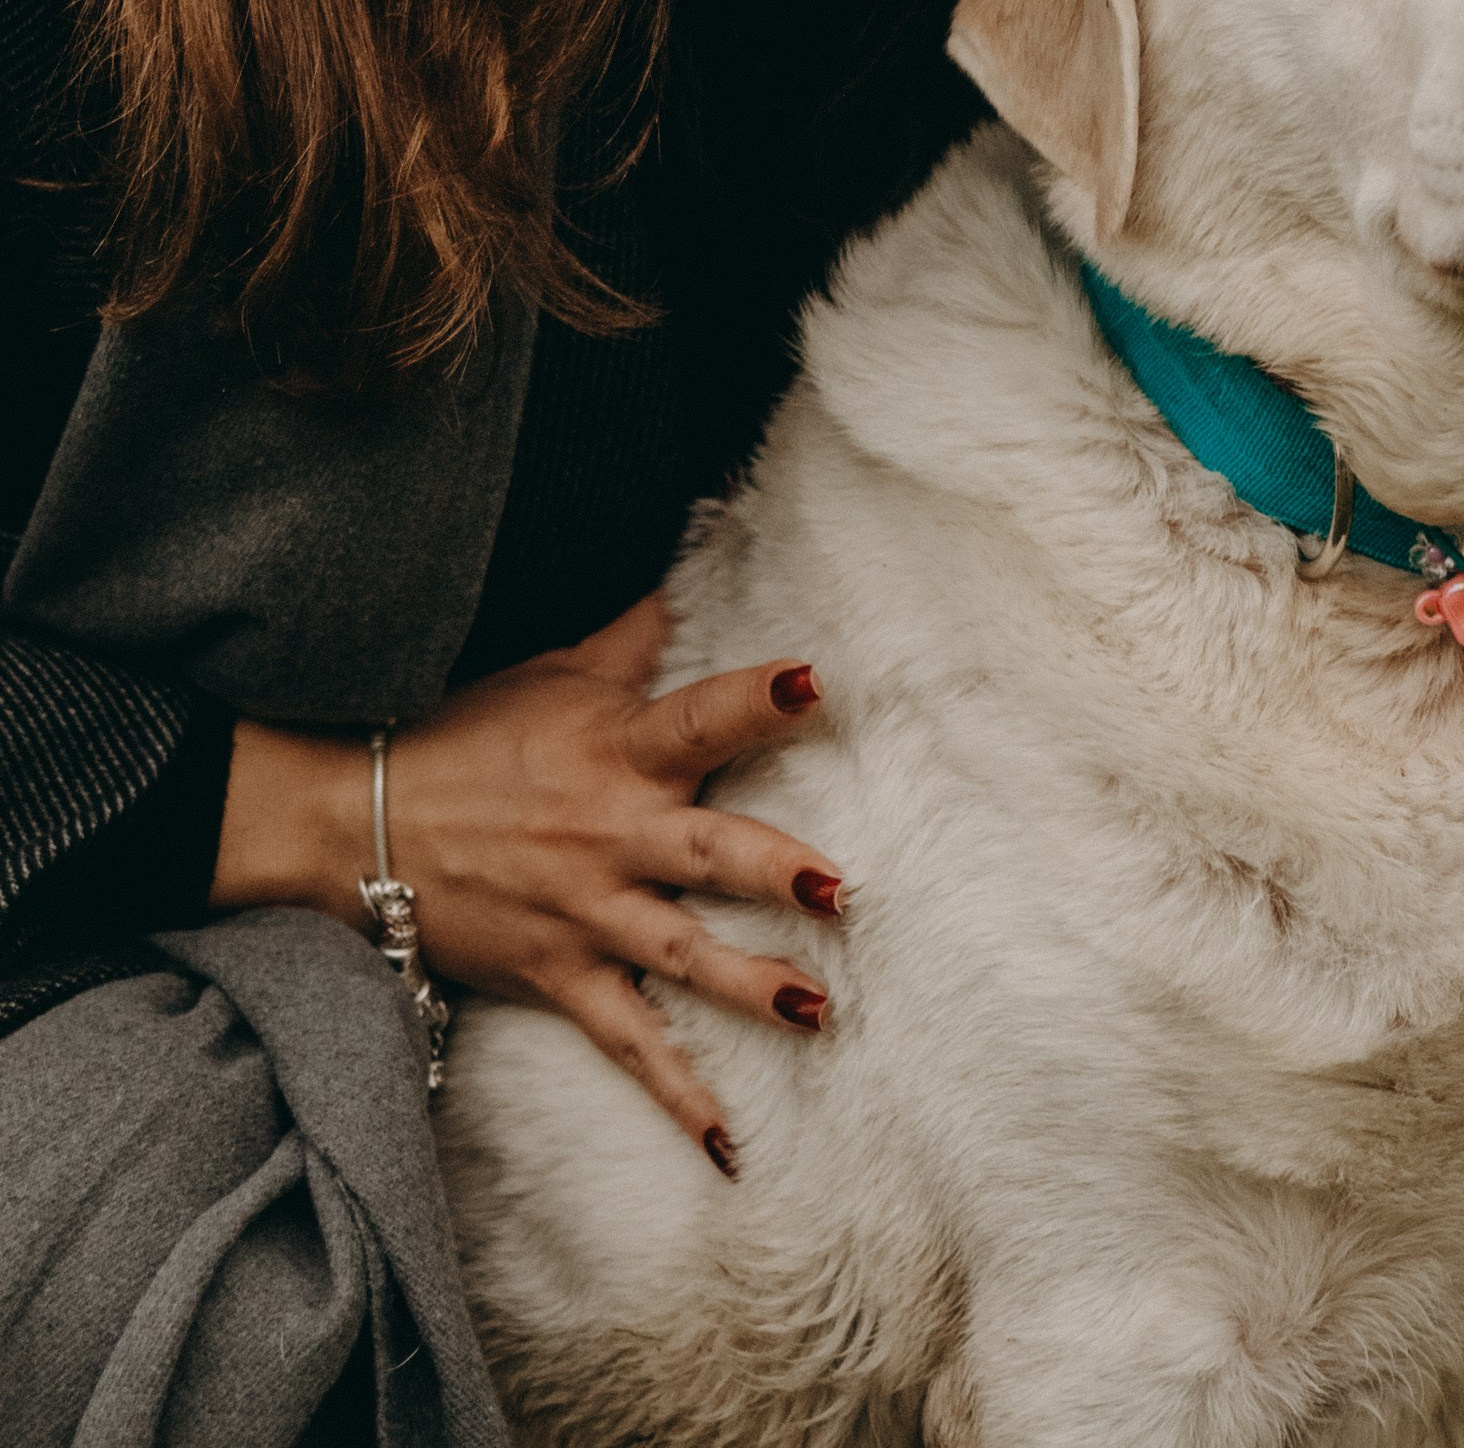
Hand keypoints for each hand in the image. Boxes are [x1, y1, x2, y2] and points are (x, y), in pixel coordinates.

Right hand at [211, 595, 840, 1169]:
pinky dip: (678, 1095)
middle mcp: (611, 833)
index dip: (756, 696)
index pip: (700, 715)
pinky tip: (731, 1143)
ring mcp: (586, 911)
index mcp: (617, 749)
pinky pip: (627, 1041)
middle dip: (775, 869)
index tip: (817, 681)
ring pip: (681, 952)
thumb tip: (682, 583)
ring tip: (820, 1010)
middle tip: (842, 890)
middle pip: (707, 850)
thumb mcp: (550, 675)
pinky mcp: (558, 975)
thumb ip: (629, 643)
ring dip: (751, 984)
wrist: (357, 825)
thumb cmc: (464, 737)